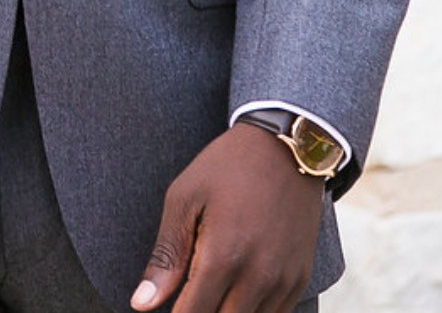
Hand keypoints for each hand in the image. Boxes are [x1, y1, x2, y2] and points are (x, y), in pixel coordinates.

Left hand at [131, 123, 324, 312]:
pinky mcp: (300, 278)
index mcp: (224, 256)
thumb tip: (142, 304)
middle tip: (188, 290)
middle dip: (199, 311)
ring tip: (211, 285)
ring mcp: (284, 280)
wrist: (285, 146)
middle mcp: (258, 276)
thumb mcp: (185, 198)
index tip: (169, 303)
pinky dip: (251, 310)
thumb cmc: (227, 167)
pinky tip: (235, 288)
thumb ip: (166, 256)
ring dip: (226, 311)